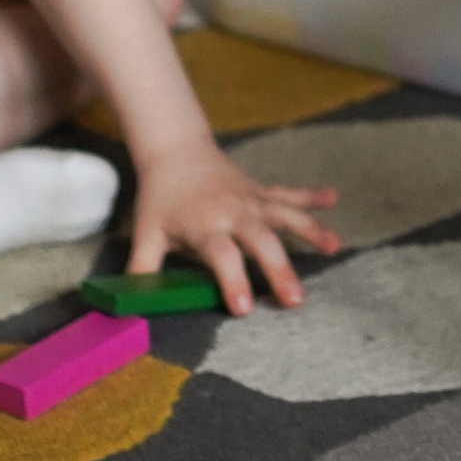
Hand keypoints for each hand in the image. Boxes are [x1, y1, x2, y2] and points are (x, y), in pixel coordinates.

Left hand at [129, 150, 341, 313]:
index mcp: (205, 226)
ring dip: (311, 230)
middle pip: (261, 242)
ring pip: (285, 216)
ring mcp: (252, 200)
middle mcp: (233, 213)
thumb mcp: (146, 234)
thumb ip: (141, 271)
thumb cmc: (161, 199)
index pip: (221, 257)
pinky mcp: (262, 192)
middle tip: (295, 300)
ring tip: (334, 247)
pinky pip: (290, 194)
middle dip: (279, 270)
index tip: (244, 309)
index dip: (233, 282)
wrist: (175, 151)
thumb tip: (126, 305)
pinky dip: (313, 197)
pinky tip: (334, 198)